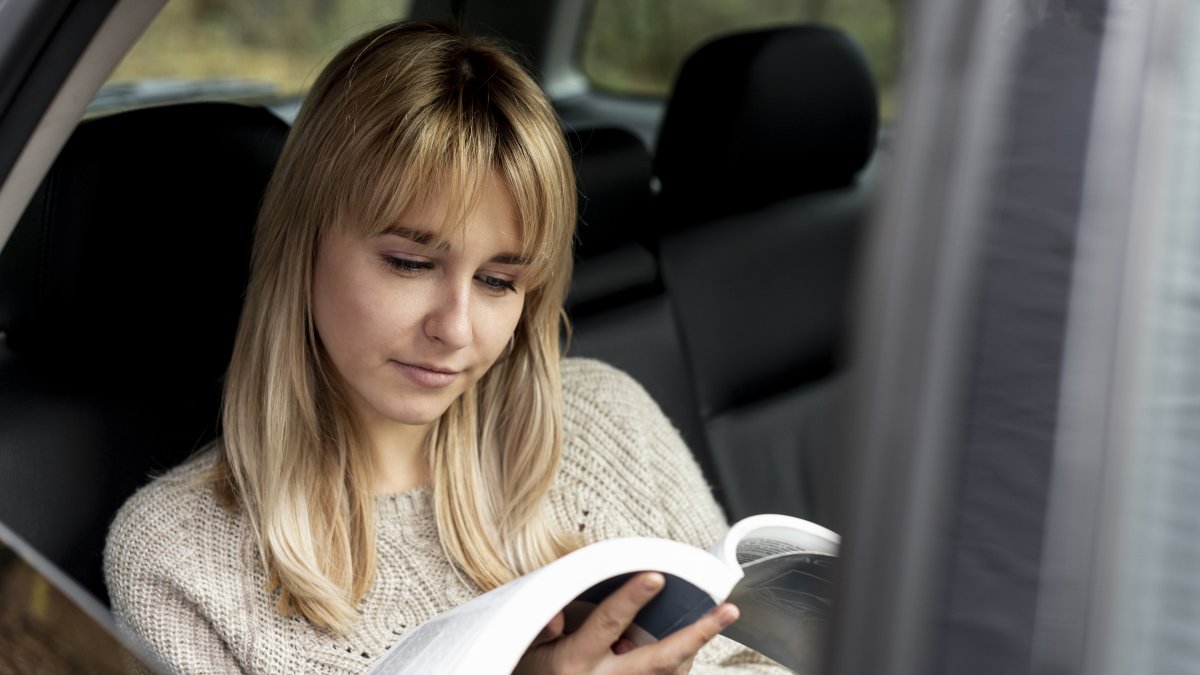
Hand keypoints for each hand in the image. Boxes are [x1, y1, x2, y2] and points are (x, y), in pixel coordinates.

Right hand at [513, 572, 738, 673]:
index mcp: (574, 663)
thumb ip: (543, 625)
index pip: (607, 624)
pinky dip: (681, 662)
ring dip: (695, 646)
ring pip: (670, 674)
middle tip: (726, 610)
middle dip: (696, 634)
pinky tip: (690, 642)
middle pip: (659, 660)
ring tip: (717, 617)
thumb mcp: (527, 646)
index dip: (631, 599)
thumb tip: (559, 619)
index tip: (655, 576)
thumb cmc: (532, 671)